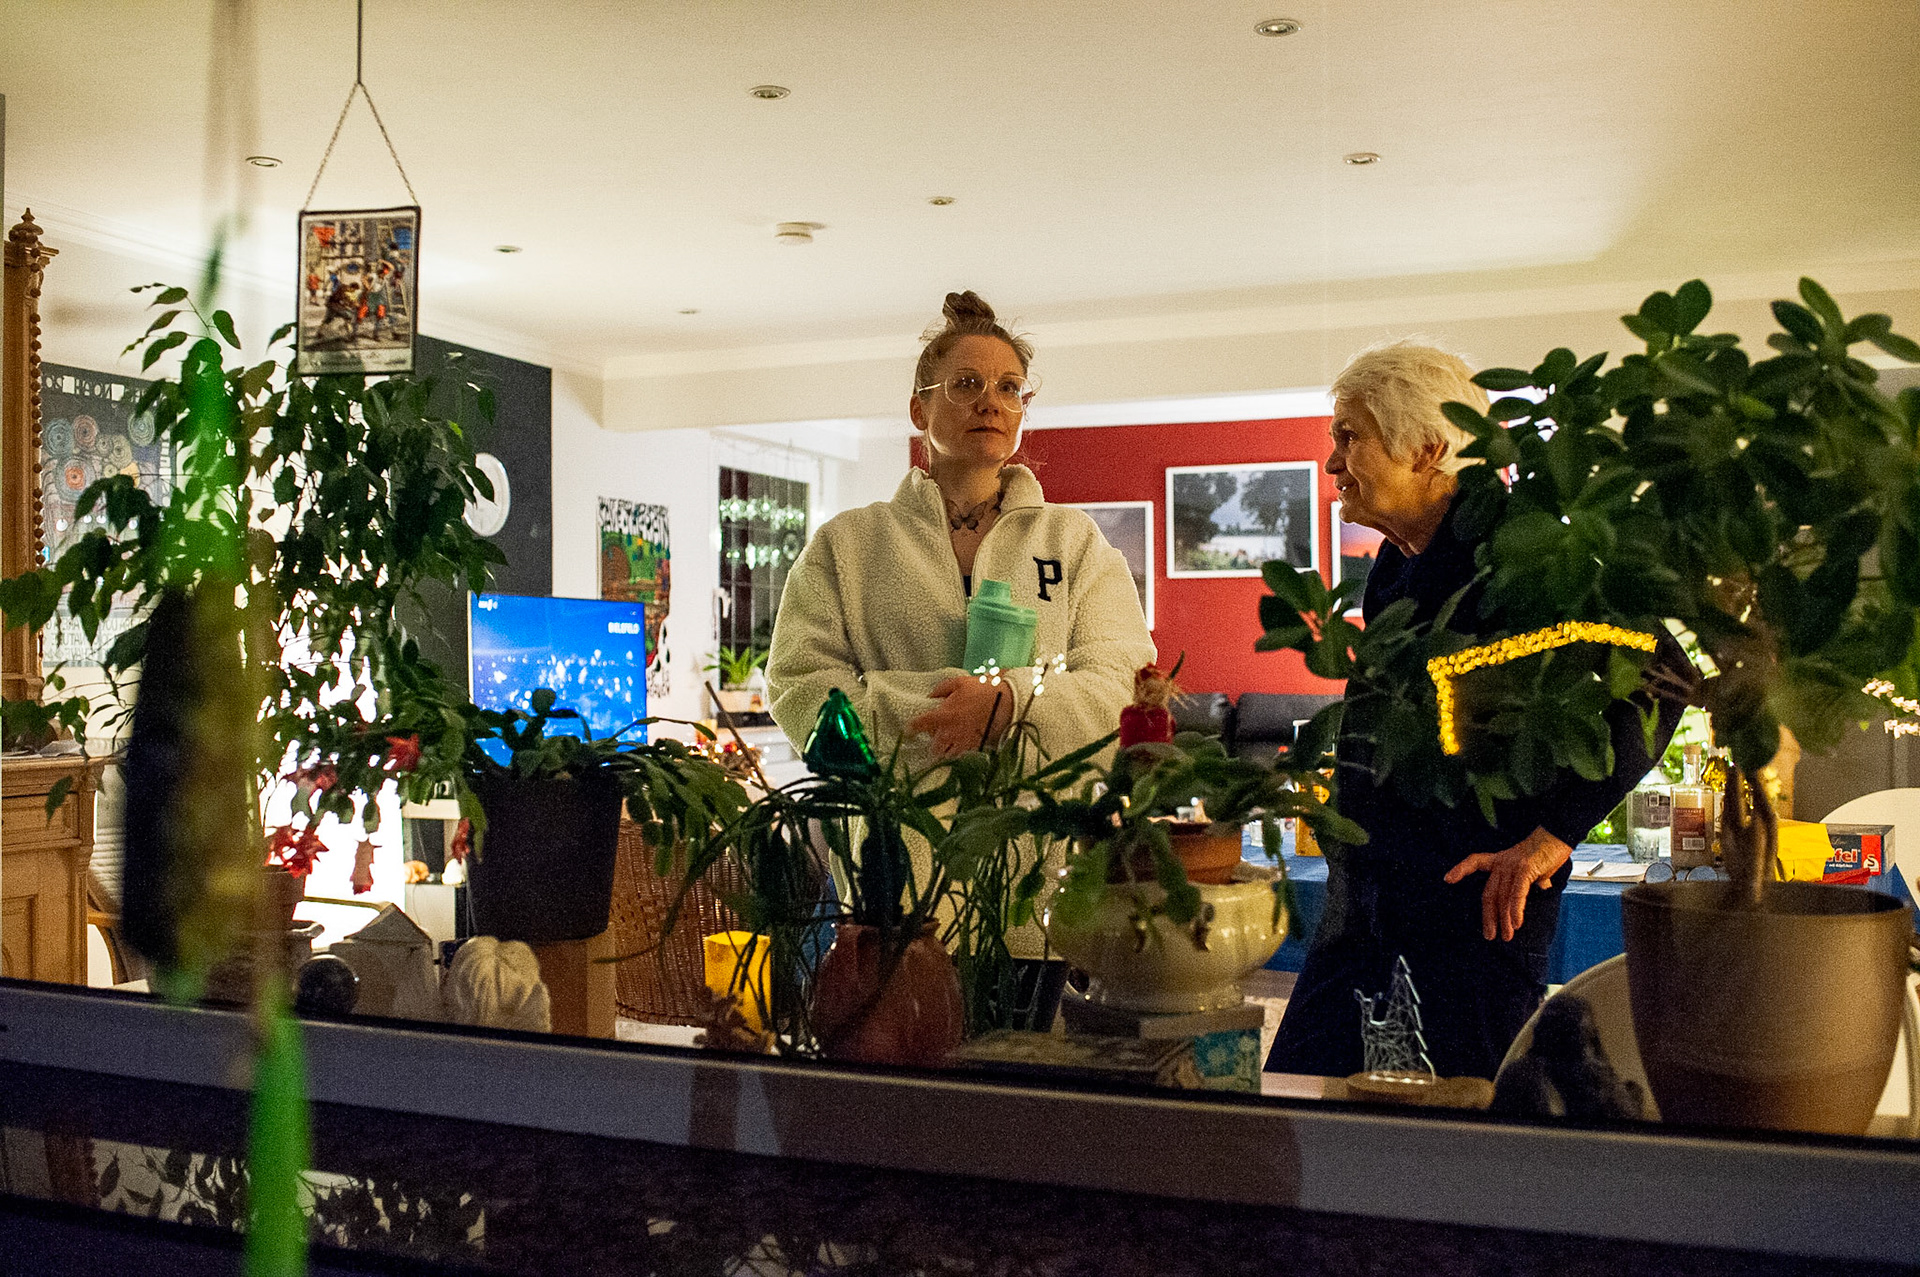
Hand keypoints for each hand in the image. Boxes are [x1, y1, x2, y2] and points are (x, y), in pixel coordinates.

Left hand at [907, 675, 1013, 758]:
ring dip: (944, 751)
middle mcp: (951, 733)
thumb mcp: (959, 682)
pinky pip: (962, 755)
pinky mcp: (975, 747)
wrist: (1007, 702)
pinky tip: (960, 745)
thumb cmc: (982, 691)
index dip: (911, 728)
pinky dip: (959, 752)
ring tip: (946, 745)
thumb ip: (941, 689)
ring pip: (948, 756)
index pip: (920, 725)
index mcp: (944, 716)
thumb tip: (931, 696)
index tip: (909, 729)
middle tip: (933, 738)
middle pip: (934, 749)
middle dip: (932, 745)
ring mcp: (964, 742)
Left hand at [1443, 827, 1571, 941]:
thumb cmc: (1547, 851)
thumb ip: (1533, 877)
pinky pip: (1517, 893)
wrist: (1559, 835)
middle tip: (1490, 935)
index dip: (1461, 869)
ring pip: (1502, 897)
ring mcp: (1512, 865)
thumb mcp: (1534, 865)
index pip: (1475, 861)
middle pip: (1489, 893)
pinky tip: (1516, 923)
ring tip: (1506, 936)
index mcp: (1500, 859)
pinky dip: (1516, 909)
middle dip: (1489, 917)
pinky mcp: (1525, 869)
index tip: (1447, 879)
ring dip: (1504, 919)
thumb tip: (1542, 886)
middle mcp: (1503, 862)